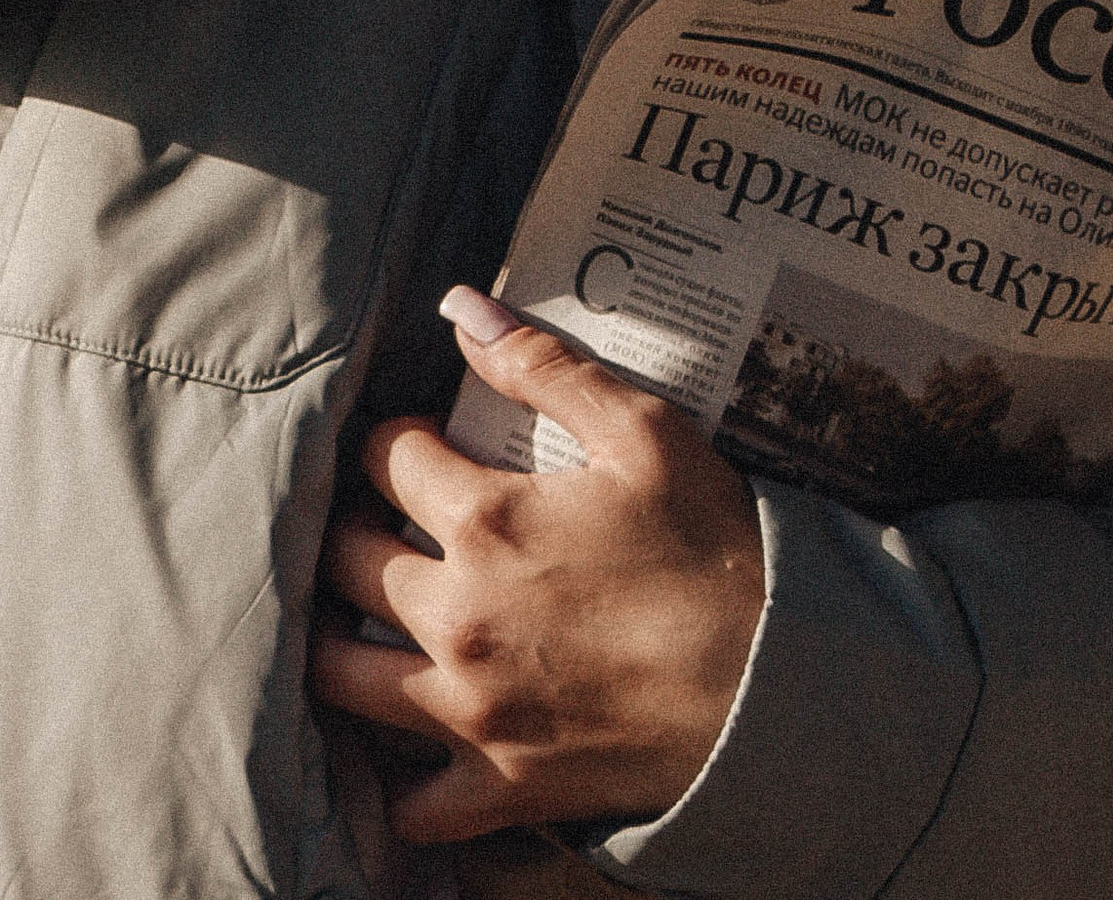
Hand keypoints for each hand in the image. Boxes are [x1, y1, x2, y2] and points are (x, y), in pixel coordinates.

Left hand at [311, 292, 764, 848]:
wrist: (776, 693)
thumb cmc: (714, 554)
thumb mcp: (644, 433)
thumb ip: (544, 365)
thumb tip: (462, 307)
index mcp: (486, 520)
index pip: (384, 456)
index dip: (397, 439)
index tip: (422, 446)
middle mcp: (456, 614)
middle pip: (342, 558)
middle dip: (352, 527)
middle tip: (386, 523)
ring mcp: (468, 710)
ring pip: (339, 673)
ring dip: (337, 637)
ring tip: (367, 618)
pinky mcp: (496, 788)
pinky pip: (407, 804)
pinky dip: (397, 781)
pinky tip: (411, 747)